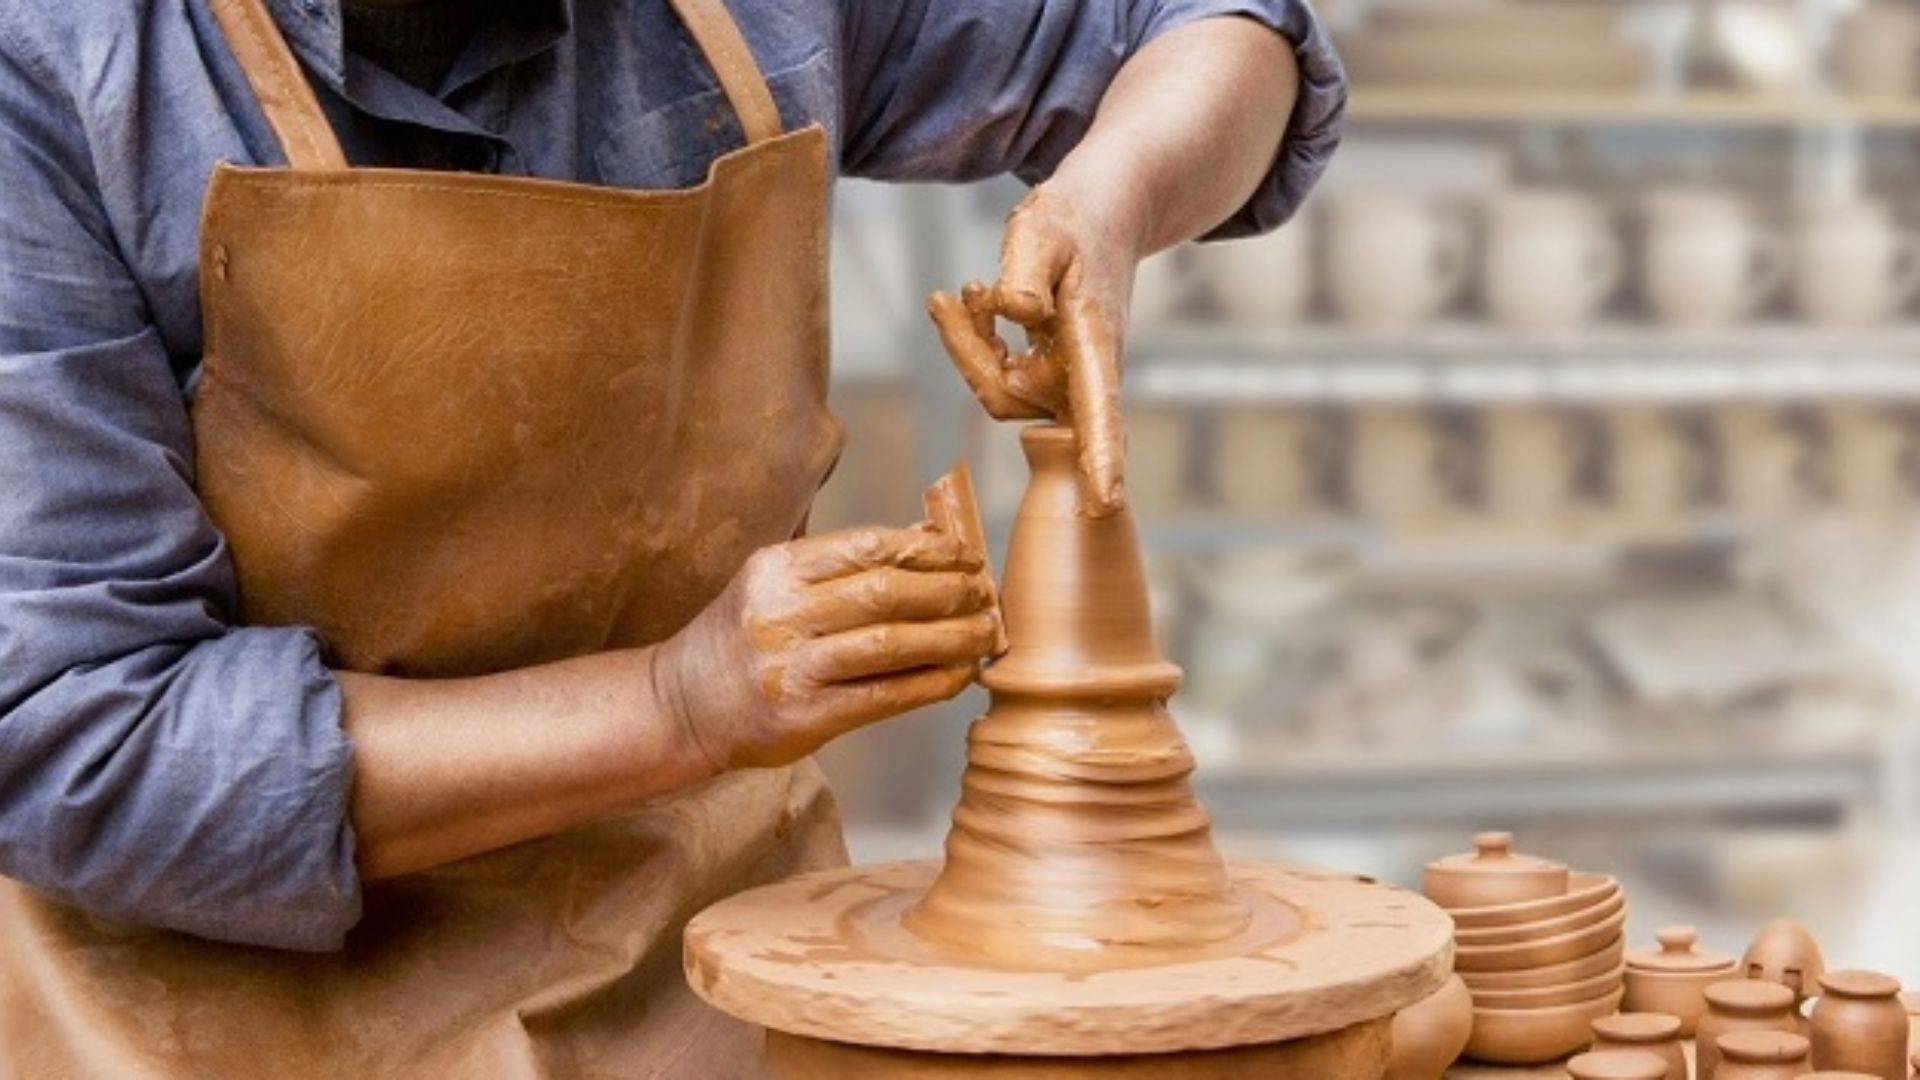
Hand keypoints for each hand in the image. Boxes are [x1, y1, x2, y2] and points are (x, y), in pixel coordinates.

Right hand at [650, 524, 999, 771]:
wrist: (682, 706)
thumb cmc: (742, 640)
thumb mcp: (774, 586)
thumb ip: (840, 566)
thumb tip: (926, 541)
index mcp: (776, 570)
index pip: (867, 546)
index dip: (929, 549)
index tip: (967, 555)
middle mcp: (780, 614)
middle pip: (885, 592)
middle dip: (948, 590)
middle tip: (985, 594)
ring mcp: (791, 669)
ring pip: (891, 644)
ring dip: (951, 637)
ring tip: (985, 633)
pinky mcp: (805, 718)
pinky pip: (885, 695)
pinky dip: (932, 684)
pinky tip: (959, 676)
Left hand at [927, 187, 1135, 516]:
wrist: (1101, 217)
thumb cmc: (1074, 224)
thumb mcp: (1041, 233)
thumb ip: (1026, 271)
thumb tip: (1017, 314)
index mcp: (1096, 343)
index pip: (1099, 411)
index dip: (1101, 458)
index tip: (1106, 503)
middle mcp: (1084, 373)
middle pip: (1008, 397)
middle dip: (970, 352)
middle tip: (947, 296)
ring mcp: (1066, 378)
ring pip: (998, 387)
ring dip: (971, 343)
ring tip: (965, 291)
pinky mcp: (1048, 373)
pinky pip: (998, 376)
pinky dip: (977, 341)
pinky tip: (972, 301)